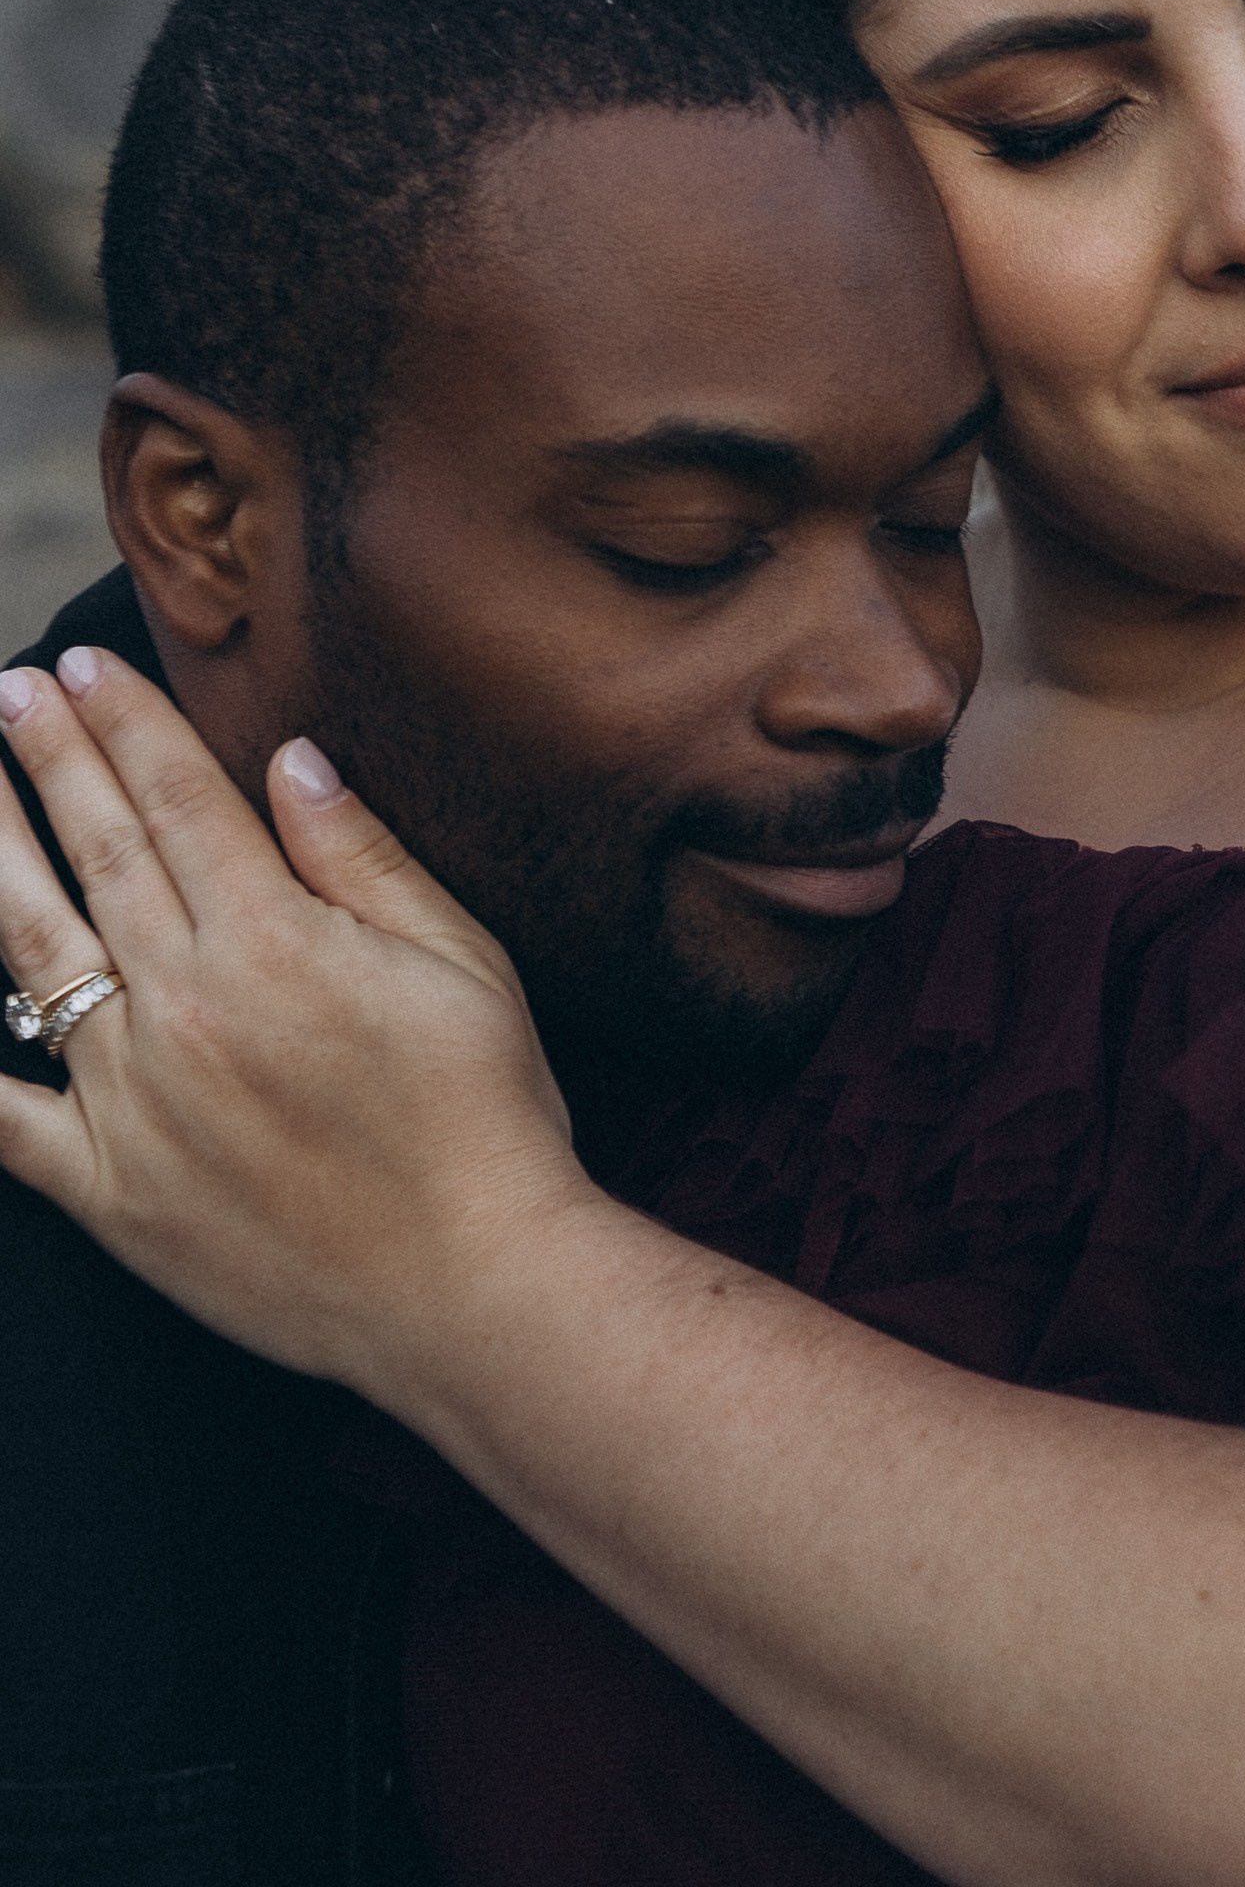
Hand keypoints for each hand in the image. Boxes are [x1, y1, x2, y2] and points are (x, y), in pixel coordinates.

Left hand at [0, 648, 583, 1400]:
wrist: (474, 1289)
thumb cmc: (486, 1116)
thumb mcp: (461, 961)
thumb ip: (361, 856)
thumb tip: (289, 758)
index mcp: (275, 940)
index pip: (179, 799)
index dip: (127, 724)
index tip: (84, 666)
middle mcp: (186, 1006)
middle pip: (100, 853)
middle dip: (49, 760)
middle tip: (10, 691)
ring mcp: (135, 1100)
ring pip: (33, 954)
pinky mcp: (112, 1191)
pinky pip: (9, 1120)